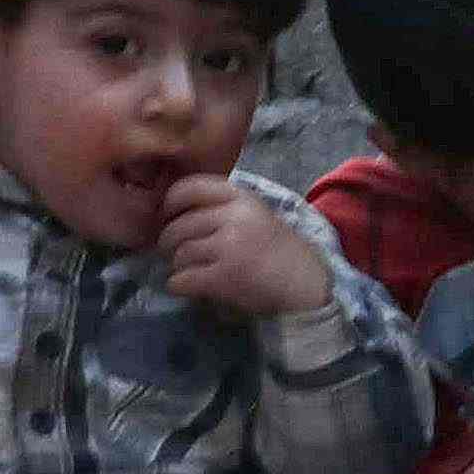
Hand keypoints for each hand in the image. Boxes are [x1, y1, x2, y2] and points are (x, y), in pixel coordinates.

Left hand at [156, 170, 331, 317]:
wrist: (307, 285)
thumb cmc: (281, 251)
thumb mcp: (256, 215)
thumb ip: (224, 209)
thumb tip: (177, 214)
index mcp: (241, 197)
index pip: (189, 187)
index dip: (170, 202)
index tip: (167, 216)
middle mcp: (234, 217)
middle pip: (179, 225)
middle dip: (168, 242)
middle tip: (171, 253)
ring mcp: (229, 246)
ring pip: (180, 253)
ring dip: (177, 266)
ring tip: (187, 271)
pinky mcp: (224, 276)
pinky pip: (182, 279)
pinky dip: (178, 285)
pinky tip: (185, 287)